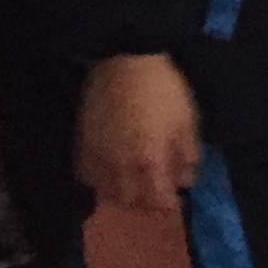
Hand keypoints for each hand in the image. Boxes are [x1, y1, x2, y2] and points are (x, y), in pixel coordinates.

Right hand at [77, 54, 196, 210]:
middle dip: (143, 202)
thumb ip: (186, 153)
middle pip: (129, 201)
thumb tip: (187, 180)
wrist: (124, 63)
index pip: (157, 199)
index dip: (166, 204)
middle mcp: (121, 166)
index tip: (172, 199)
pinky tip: (108, 173)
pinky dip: (98, 181)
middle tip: (153, 191)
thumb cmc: (163, 89)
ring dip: (120, 194)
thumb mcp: (186, 119)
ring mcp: (98, 158)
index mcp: (151, 160)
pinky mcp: (81, 146)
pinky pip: (85, 176)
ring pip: (105, 193)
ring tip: (132, 184)